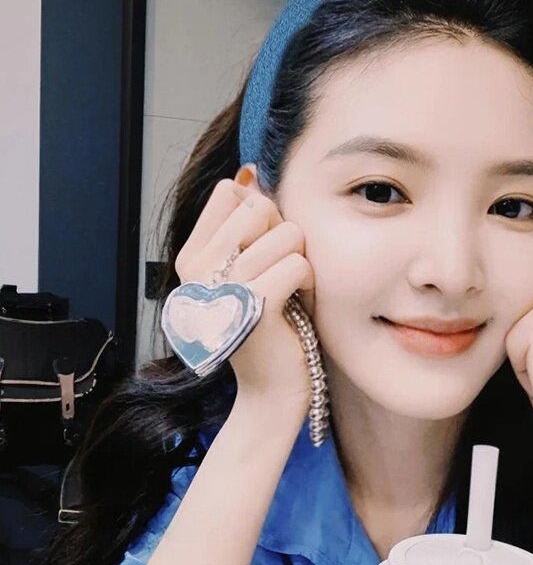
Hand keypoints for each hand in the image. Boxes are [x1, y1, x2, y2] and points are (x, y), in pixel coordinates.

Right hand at [174, 164, 316, 433]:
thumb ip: (243, 226)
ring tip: (291, 292)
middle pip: (259, 206)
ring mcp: (222, 288)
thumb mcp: (247, 271)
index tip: (264, 250)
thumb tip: (250, 173)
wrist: (271, 391)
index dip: (261, 213)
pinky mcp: (253, 308)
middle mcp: (197, 270)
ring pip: (286, 233)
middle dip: (285, 235)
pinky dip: (309, 283)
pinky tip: (299, 305)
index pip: (230, 192)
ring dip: (301, 262)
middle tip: (281, 272)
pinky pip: (298, 264)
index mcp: (190, 257)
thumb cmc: (268, 327)